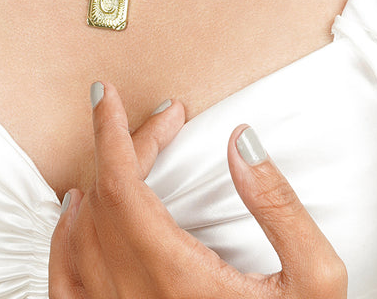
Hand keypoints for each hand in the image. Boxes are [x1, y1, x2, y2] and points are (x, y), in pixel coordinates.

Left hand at [49, 82, 346, 298]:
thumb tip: (242, 142)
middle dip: (124, 148)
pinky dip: (63, 243)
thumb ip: (280, 208)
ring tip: (114, 154)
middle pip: (104, 202)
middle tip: (160, 123)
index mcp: (176, 278)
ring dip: (92, 188)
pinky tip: (76, 218)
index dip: (110, 133)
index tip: (107, 97)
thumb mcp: (313, 281)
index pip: (120, 185)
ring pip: (77, 241)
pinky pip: (66, 288)